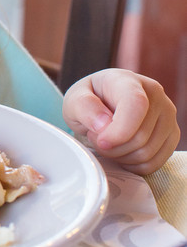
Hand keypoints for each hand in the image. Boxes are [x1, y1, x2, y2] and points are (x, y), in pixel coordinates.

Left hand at [62, 68, 179, 174]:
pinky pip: (154, 163)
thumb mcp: (74, 100)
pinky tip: (121, 152)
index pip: (136, 105)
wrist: (102, 104)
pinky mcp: (171, 135)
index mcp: (129, 81)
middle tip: (96, 138)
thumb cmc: (89, 101)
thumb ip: (84, 107)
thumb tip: (103, 124)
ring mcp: (167, 116)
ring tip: (108, 142)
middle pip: (140, 136)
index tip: (101, 141)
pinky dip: (133, 165)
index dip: (119, 131)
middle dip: (112, 146)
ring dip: (121, 156)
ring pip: (147, 153)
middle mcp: (155, 95)